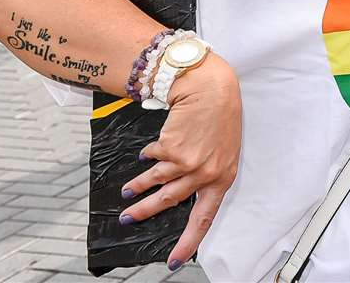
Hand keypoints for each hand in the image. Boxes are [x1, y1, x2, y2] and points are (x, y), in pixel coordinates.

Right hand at [121, 54, 242, 269]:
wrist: (211, 88)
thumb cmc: (220, 117)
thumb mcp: (223, 150)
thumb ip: (207, 172)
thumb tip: (181, 192)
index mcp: (223, 178)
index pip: (204, 218)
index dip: (188, 241)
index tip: (174, 261)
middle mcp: (206, 174)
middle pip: (170, 202)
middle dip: (145, 212)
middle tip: (127, 219)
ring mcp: (188, 163)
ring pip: (156, 183)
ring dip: (138, 188)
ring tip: (127, 192)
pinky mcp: (171, 150)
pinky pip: (153, 158)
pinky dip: (149, 155)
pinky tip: (148, 151)